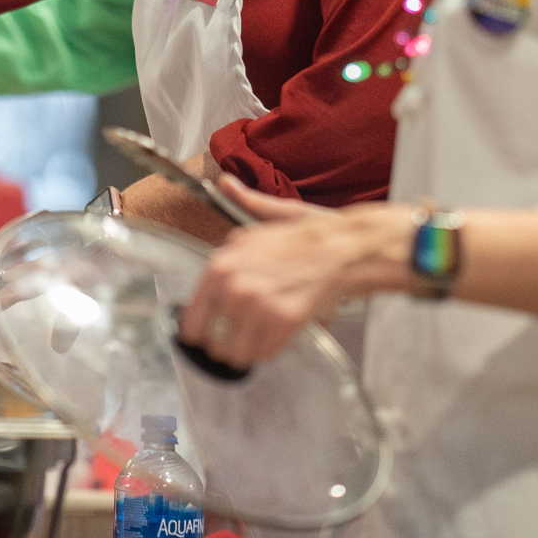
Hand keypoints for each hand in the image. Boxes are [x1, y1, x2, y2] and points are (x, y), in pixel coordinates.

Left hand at [176, 179, 410, 368]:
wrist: (346, 249)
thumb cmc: (311, 237)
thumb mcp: (269, 217)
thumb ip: (243, 205)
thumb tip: (224, 184)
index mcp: (220, 266)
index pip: (190, 319)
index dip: (199, 331)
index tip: (206, 334)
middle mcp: (233, 287)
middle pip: (211, 341)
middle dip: (222, 344)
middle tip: (235, 339)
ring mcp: (257, 306)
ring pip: (235, 354)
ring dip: (245, 352)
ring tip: (256, 339)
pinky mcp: (282, 322)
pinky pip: (263, 354)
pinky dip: (269, 351)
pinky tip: (276, 336)